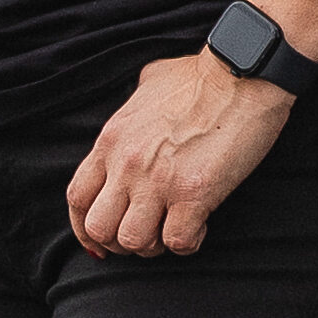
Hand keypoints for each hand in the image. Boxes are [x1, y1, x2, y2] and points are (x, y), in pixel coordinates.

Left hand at [66, 52, 296, 257]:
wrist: (240, 72)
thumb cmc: (201, 76)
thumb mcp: (149, 83)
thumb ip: (133, 105)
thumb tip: (138, 100)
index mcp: (111, 141)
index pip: (78, 199)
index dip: (85, 228)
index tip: (100, 240)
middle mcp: (127, 164)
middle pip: (100, 228)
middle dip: (120, 242)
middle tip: (145, 234)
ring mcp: (158, 181)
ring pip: (133, 242)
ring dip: (153, 245)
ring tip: (172, 229)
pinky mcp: (193, 193)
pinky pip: (177, 242)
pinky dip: (188, 242)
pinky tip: (201, 224)